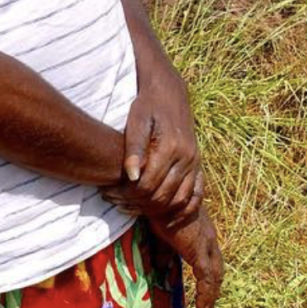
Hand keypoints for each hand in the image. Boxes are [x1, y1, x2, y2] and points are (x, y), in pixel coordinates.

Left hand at [114, 71, 203, 227]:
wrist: (169, 93)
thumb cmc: (147, 106)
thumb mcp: (136, 122)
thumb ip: (134, 149)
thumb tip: (132, 176)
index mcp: (171, 147)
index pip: (147, 185)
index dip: (125, 195)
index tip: (108, 193)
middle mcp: (187, 157)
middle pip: (161, 196)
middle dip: (135, 204)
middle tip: (114, 201)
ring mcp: (195, 162)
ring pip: (177, 200)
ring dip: (154, 209)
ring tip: (130, 206)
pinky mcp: (198, 164)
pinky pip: (194, 195)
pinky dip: (180, 210)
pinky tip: (162, 214)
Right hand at [154, 207, 222, 307]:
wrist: (161, 195)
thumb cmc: (159, 209)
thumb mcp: (162, 233)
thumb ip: (164, 250)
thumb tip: (161, 266)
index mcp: (201, 232)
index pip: (209, 260)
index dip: (208, 278)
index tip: (203, 295)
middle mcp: (208, 238)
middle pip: (216, 270)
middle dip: (212, 291)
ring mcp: (206, 244)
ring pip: (214, 277)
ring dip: (210, 299)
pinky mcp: (198, 251)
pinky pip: (206, 280)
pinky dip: (205, 297)